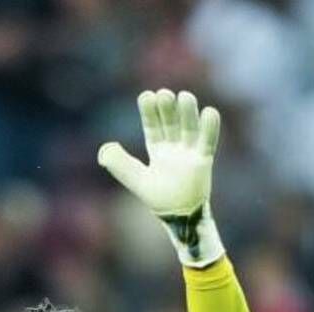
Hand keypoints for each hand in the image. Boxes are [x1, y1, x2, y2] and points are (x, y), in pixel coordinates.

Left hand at [98, 89, 224, 267]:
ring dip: (187, 113)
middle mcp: (174, 148)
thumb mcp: (135, 179)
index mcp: (157, 150)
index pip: (153, 126)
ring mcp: (189, 153)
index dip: (150, 112)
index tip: (147, 95)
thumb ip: (119, 164)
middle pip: (171, 124)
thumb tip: (104, 150)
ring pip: (189, 129)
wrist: (179, 217)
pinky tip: (209, 112)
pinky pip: (207, 142)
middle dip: (168, 109)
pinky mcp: (204, 161)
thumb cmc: (158, 198)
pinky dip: (209, 128)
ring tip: (185, 96)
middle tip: (164, 94)